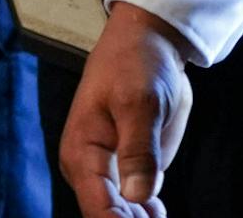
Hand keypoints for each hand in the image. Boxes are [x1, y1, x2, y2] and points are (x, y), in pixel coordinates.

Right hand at [62, 2, 193, 217]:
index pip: (98, 209)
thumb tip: (136, 196)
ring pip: (123, 215)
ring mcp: (111, 171)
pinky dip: (147, 215)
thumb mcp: (139, 102)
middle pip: (108, 217)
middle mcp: (91, 170)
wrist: (148, 42)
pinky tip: (160, 216)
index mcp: (82, 154)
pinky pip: (136, 206)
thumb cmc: (135, 63)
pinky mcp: (132, 169)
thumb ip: (139, 150)